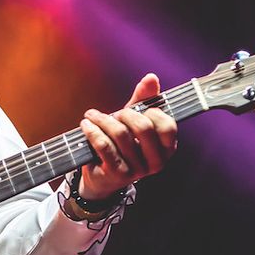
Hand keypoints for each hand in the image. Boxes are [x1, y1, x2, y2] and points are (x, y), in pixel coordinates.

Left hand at [77, 73, 177, 200]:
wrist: (103, 177)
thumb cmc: (122, 145)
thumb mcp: (134, 122)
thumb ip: (143, 100)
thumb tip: (151, 77)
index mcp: (167, 149)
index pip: (168, 126)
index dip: (151, 112)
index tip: (136, 109)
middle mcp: (156, 162)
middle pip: (143, 128)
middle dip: (125, 115)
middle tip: (114, 114)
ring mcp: (136, 170)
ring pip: (121, 135)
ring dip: (103, 120)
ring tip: (92, 116)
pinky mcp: (116, 174)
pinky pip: (104, 146)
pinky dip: (92, 131)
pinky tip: (86, 125)